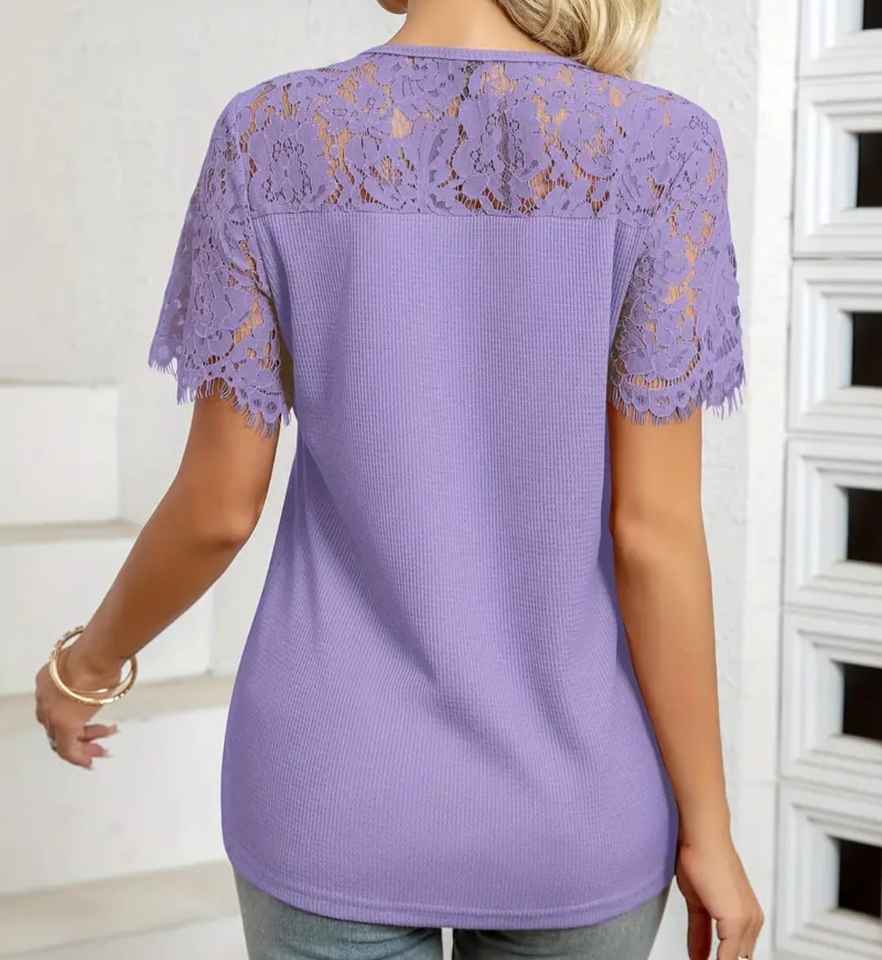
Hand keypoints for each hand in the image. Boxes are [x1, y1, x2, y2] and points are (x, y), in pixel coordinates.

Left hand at [34, 639, 121, 768]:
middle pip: (56, 725)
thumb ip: (92, 677)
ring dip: (84, 746)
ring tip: (103, 749)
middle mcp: (45, 698)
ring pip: (61, 738)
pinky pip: (67, 749)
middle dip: (80, 735)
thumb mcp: (92, 665)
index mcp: (49, 679)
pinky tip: (91, 761)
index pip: (53, 705)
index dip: (72, 715)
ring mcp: (52, 713)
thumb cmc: (100, 653)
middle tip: (98, 741)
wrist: (96, 655)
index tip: (87, 722)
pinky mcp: (63, 725)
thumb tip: (107, 678)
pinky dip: (79, 757)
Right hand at [675, 833, 763, 959]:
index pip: (737, 955)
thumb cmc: (699, 859)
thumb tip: (697, 957)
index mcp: (747, 918)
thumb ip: (700, 933)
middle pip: (739, 959)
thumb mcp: (697, 904)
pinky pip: (728, 958)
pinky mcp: (737, 921)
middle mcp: (752, 922)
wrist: (702, 836)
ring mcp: (747, 922)